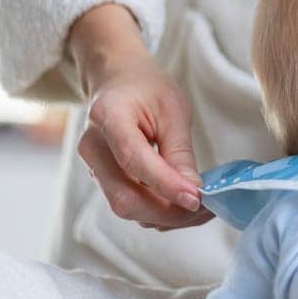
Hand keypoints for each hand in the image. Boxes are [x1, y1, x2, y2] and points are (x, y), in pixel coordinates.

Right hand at [77, 50, 212, 230]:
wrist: (118, 81)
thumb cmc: (146, 88)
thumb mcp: (173, 109)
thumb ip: (180, 152)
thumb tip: (193, 193)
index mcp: (108, 116)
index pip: (134, 160)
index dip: (165, 185)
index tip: (196, 198)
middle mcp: (92, 147)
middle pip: (124, 197)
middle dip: (167, 212)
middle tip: (205, 209)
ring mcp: (93, 167)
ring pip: (126, 207)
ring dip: (166, 217)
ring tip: (201, 209)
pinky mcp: (103, 180)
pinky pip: (129, 203)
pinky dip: (158, 212)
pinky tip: (184, 206)